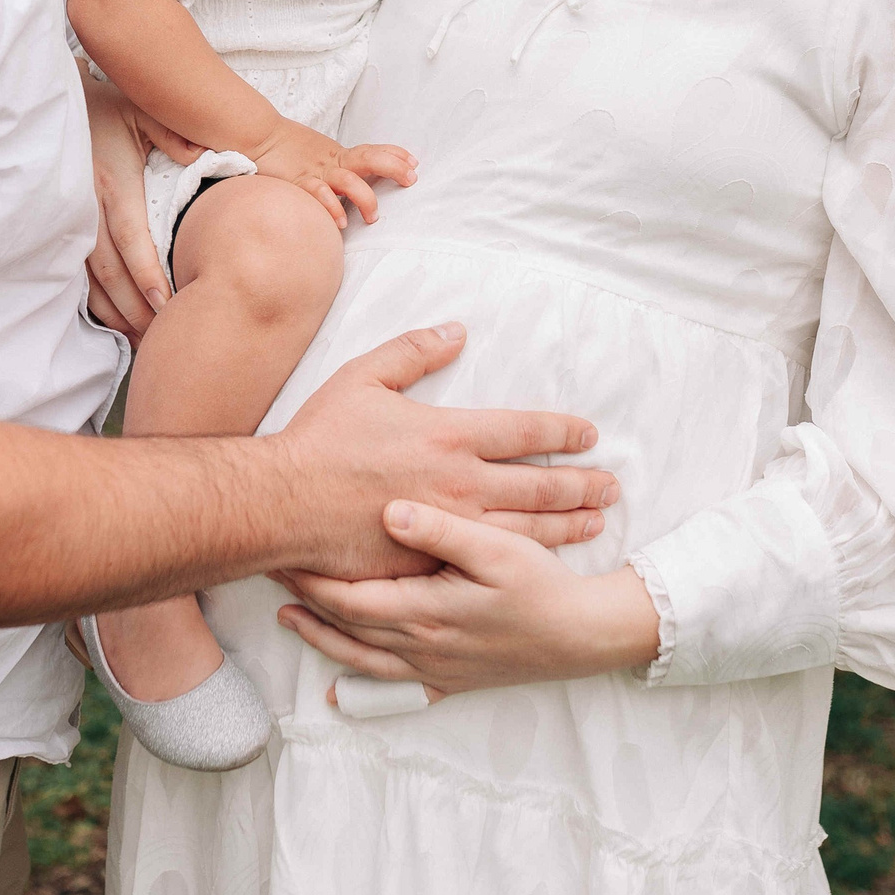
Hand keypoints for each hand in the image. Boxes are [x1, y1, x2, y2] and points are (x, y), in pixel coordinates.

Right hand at [81, 69, 200, 340]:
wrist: (63, 104)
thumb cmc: (113, 108)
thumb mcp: (147, 111)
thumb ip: (174, 134)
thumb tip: (198, 157)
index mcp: (113, 180)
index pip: (130, 237)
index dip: (146, 274)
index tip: (165, 305)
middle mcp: (87, 204)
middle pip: (108, 269)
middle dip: (132, 308)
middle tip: (159, 336)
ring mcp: (70, 217)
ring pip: (89, 277)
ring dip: (113, 311)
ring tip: (139, 337)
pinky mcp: (62, 224)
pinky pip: (76, 271)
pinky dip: (95, 299)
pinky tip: (113, 319)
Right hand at [247, 122, 416, 228]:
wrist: (257, 135)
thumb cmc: (286, 149)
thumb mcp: (318, 156)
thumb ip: (336, 168)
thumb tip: (354, 186)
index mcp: (338, 155)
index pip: (372, 151)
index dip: (394, 154)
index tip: (414, 162)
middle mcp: (332, 162)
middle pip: (370, 160)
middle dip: (393, 168)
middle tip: (411, 178)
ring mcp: (317, 172)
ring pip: (349, 181)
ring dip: (365, 197)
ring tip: (373, 216)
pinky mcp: (299, 182)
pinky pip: (318, 194)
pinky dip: (331, 207)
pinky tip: (342, 221)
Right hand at [271, 324, 617, 579]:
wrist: (283, 504)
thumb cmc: (319, 440)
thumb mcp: (363, 377)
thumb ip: (413, 351)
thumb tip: (456, 332)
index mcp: (449, 435)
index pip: (525, 433)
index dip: (563, 432)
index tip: (588, 434)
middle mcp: (459, 483)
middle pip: (538, 486)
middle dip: (580, 485)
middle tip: (611, 486)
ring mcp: (448, 528)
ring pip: (525, 529)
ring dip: (566, 524)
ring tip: (594, 522)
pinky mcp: (430, 562)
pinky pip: (488, 561)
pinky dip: (523, 559)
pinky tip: (541, 561)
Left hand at [273, 501, 663, 701]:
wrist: (582, 637)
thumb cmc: (541, 587)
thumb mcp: (498, 548)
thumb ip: (442, 531)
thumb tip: (389, 513)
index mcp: (425, 611)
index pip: (349, 596)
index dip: (311, 576)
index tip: (280, 553)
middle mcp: (420, 646)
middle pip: (346, 625)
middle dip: (306, 599)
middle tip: (270, 573)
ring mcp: (433, 668)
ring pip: (361, 657)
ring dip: (321, 638)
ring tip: (289, 618)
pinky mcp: (449, 680)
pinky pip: (393, 688)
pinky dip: (361, 688)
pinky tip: (342, 691)